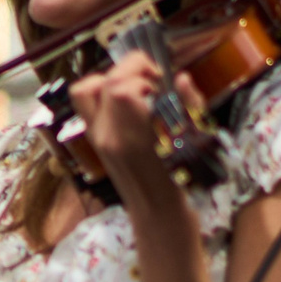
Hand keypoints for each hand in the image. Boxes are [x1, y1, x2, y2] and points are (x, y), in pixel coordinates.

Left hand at [66, 52, 202, 206]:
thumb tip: (182, 78)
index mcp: (130, 138)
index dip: (142, 73)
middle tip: (154, 82)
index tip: (162, 83)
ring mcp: (95, 137)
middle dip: (131, 69)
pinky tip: (127, 99)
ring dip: (111, 77)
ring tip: (137, 87)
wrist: (156, 213)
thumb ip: (190, 107)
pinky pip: (85, 104)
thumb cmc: (181, 182)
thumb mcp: (195, 144)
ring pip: (85, 90)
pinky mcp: (93, 138)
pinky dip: (102, 90)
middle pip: (103, 81)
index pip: (119, 88)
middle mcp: (105, 135)